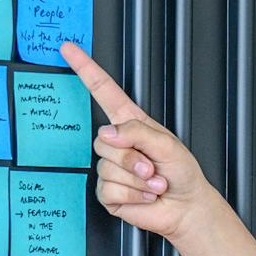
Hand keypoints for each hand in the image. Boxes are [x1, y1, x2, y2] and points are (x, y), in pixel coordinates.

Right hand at [60, 41, 223, 247]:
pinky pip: (110, 190)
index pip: (104, 91)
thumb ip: (138, 132)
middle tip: (153, 167)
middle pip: (104, 141)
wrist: (186, 207)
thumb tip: (108, 133)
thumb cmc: (182, 173)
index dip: (86, 70)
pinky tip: (145, 195)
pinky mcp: (108, 192)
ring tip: (153, 182)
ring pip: (108, 168)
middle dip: (132, 158)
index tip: (69, 49)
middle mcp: (118, 144)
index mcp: (131, 124)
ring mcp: (110, 168)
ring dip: (137, 179)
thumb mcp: (167, 144)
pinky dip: (134, 194)